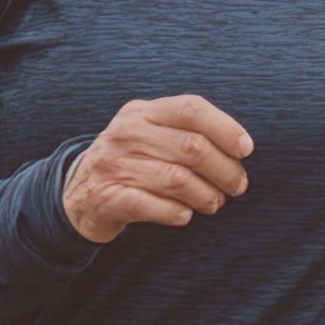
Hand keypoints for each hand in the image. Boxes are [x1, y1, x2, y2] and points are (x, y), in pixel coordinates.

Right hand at [61, 95, 253, 243]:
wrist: (79, 194)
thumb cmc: (132, 162)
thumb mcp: (151, 134)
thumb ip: (187, 131)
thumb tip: (242, 148)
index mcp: (143, 112)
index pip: (191, 109)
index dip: (225, 128)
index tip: (246, 149)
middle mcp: (126, 133)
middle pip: (192, 147)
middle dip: (225, 170)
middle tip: (237, 187)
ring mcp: (114, 164)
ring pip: (178, 179)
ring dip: (206, 195)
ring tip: (214, 203)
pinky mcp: (107, 197)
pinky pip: (154, 205)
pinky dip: (177, 213)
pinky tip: (185, 215)